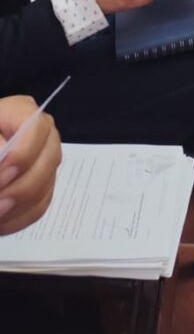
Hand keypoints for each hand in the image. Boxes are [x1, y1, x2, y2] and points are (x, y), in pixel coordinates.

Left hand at [0, 96, 61, 234]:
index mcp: (22, 111)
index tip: (0, 176)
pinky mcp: (42, 185)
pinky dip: (18, 219)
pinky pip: (40, 206)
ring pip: (46, 186)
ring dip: (17, 207)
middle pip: (49, 159)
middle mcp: (42, 134)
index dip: (21, 154)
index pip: (36, 127)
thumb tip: (3, 164)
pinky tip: (0, 222)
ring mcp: (45, 160)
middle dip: (20, 187)